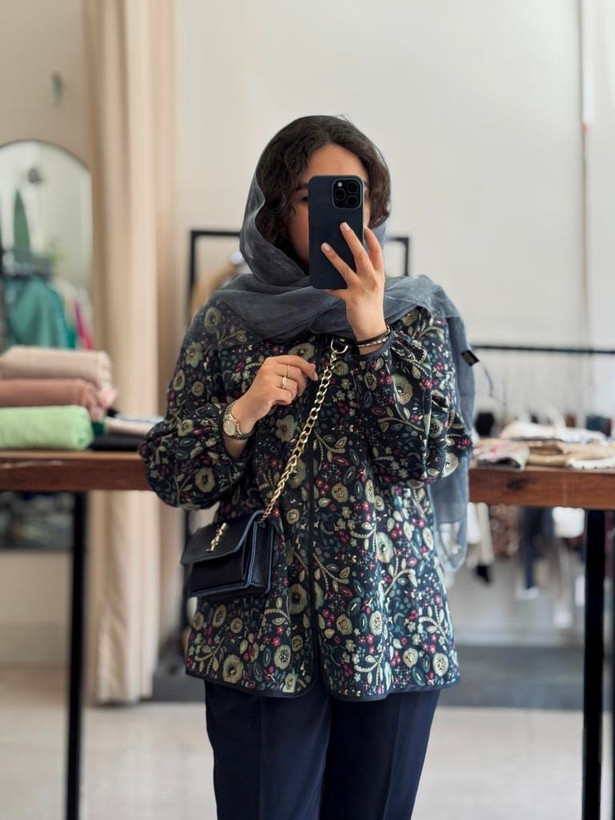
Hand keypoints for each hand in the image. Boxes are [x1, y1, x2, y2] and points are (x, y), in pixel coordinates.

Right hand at [233, 355, 317, 432]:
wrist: (248, 407)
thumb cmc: (265, 392)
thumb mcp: (278, 378)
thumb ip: (293, 370)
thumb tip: (313, 366)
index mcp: (271, 361)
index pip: (295, 359)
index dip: (307, 368)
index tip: (314, 377)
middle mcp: (268, 367)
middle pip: (297, 373)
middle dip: (302, 385)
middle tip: (298, 393)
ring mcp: (267, 379)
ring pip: (294, 386)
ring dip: (293, 395)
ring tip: (282, 396)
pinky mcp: (268, 392)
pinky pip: (288, 396)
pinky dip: (287, 401)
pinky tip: (278, 401)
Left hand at [322, 223, 386, 339]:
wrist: (372, 327)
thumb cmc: (371, 303)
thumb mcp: (374, 285)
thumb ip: (367, 272)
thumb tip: (348, 256)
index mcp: (379, 274)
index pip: (377, 251)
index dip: (370, 238)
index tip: (363, 226)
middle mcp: (372, 279)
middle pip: (361, 254)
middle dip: (351, 238)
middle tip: (342, 225)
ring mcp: (361, 289)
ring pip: (345, 268)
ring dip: (333, 256)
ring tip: (324, 246)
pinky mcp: (351, 299)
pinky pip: (335, 289)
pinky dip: (328, 286)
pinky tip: (321, 283)